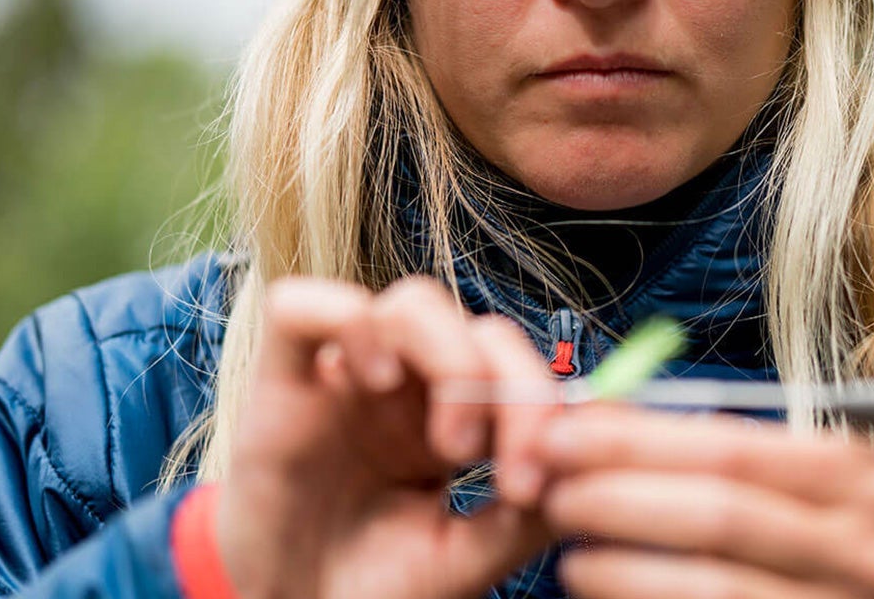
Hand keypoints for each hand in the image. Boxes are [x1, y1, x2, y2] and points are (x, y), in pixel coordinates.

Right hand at [216, 276, 559, 598]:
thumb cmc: (372, 587)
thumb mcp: (466, 560)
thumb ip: (528, 516)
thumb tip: (592, 464)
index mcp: (454, 418)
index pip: (518, 369)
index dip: (543, 407)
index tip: (541, 484)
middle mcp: (406, 388)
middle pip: (477, 327)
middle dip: (514, 389)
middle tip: (509, 470)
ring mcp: (346, 377)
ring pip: (413, 303)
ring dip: (452, 359)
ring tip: (451, 444)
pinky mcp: (281, 381)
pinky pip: (304, 305)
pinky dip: (350, 323)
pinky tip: (374, 381)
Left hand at [536, 405, 873, 598]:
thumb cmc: (821, 532)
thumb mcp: (793, 475)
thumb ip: (706, 446)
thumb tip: (596, 414)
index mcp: (858, 479)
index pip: (732, 450)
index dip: (637, 442)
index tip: (563, 434)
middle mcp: (863, 549)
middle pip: (718, 516)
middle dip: (618, 498)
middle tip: (552, 489)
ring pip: (708, 586)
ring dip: (619, 567)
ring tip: (569, 551)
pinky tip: (602, 587)